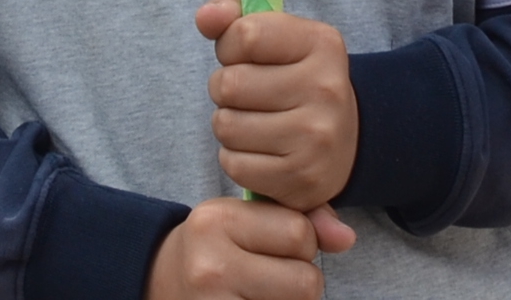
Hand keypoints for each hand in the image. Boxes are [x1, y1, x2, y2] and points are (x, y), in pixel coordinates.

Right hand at [141, 196, 354, 299]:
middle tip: (270, 276)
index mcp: (217, 221)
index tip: (275, 245)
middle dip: (301, 279)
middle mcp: (212, 265)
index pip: (300, 233)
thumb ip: (302, 217)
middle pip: (306, 280)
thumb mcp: (247, 219)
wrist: (163, 283)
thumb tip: (347, 238)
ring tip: (262, 292)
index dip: (301, 242)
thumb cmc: (217, 247)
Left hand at [194, 0, 357, 211]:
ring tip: (257, 124)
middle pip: (228, 84)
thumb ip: (234, 18)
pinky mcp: (302, 180)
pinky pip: (234, 165)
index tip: (248, 58)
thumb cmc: (296, 81)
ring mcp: (317, 138)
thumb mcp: (277, 38)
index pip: (244, 34)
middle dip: (226, 90)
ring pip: (226, 126)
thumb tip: (206, 17)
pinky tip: (263, 153)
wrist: (347, 143)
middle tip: (253, 97)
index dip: (230, 47)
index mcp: (322, 44)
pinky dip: (237, 160)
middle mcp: (326, 89)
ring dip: (229, 125)